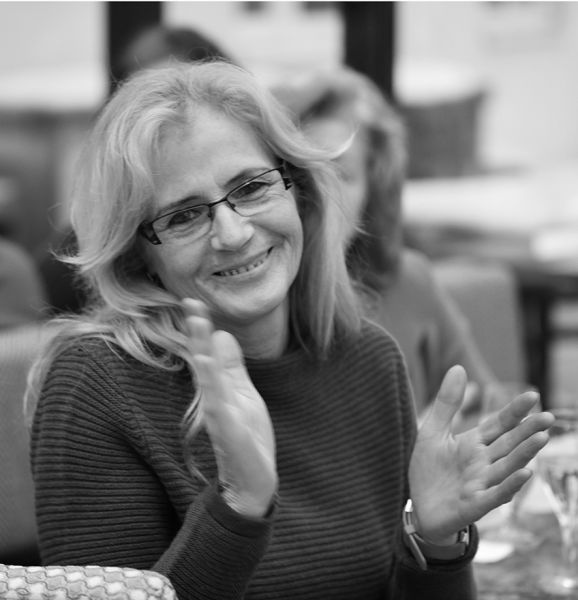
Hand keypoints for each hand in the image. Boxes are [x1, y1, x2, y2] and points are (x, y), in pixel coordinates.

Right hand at [182, 298, 277, 517]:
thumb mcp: (243, 395)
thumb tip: (222, 334)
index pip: (207, 353)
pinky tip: (207, 365)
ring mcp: (220, 415)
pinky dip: (213, 385)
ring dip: (202, 351)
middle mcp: (215, 398)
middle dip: (197, 332)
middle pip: (203, 360)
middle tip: (190, 303)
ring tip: (198, 325)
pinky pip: (218, 405)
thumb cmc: (248, 437)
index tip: (194, 302)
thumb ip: (232, 368)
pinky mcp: (229, 432)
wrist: (253, 481)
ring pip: (208, 379)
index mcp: (220, 389)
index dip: (201, 329)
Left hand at [409, 365, 553, 543]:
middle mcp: (483, 463)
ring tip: (542, 438)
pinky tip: (525, 474)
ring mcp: (481, 484)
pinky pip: (495, 494)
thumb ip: (447, 404)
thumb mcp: (432, 432)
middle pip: (510, 444)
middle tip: (548, 417)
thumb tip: (458, 367)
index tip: (532, 395)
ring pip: (507, 467)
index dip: (515, 412)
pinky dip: (510, 485)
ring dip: (524, 454)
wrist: (418, 508)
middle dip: (528, 431)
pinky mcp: (474, 505)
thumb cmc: (429, 470)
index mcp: (474, 444)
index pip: (500, 425)